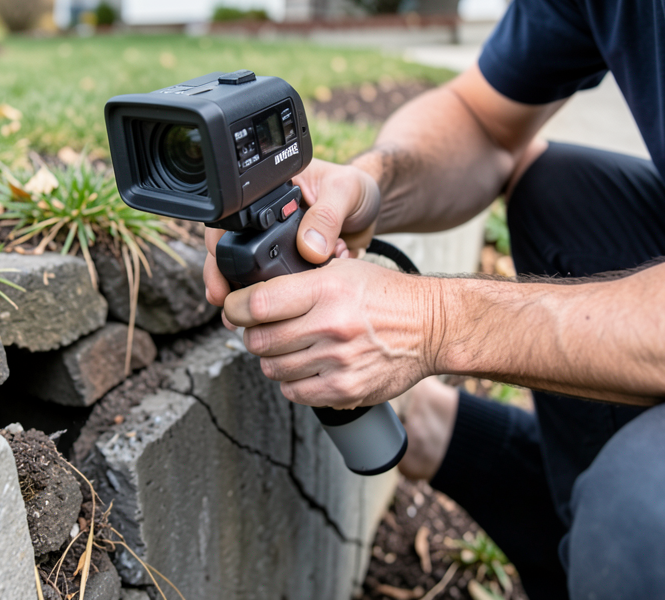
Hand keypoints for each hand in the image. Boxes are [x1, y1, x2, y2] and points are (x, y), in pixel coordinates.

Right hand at [203, 159, 380, 307]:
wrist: (374, 210)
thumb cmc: (356, 189)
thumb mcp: (344, 190)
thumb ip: (327, 214)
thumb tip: (308, 247)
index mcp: (270, 194)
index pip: (233, 217)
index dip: (221, 244)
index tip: (221, 269)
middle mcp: (267, 221)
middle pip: (232, 249)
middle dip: (223, 276)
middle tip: (222, 300)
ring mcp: (278, 245)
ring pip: (248, 272)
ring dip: (246, 293)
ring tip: (242, 316)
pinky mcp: (293, 267)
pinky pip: (277, 287)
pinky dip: (277, 300)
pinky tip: (285, 307)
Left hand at [220, 258, 442, 408]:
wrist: (430, 326)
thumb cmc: (384, 295)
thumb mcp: (341, 270)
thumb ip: (297, 281)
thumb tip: (247, 298)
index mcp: (326, 289)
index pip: (257, 303)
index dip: (235, 308)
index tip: (234, 309)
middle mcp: (330, 326)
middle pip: (259, 340)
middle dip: (252, 335)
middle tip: (262, 329)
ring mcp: (337, 361)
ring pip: (272, 369)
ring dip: (272, 359)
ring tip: (289, 347)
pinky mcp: (345, 390)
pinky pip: (294, 393)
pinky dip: (292, 382)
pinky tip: (306, 367)